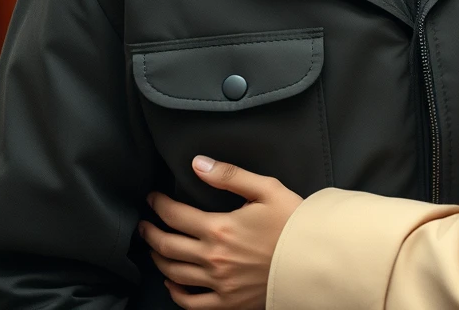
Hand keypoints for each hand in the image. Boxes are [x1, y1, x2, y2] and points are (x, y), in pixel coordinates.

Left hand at [139, 156, 302, 309]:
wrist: (314, 259)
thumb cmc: (292, 221)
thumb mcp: (266, 188)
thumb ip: (229, 176)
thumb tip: (197, 164)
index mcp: (220, 228)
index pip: (176, 216)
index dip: (159, 205)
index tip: (152, 198)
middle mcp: (213, 258)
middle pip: (168, 246)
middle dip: (151, 233)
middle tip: (144, 224)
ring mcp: (219, 284)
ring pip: (175, 273)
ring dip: (159, 259)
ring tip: (154, 248)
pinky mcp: (228, 303)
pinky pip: (191, 303)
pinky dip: (176, 293)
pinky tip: (172, 282)